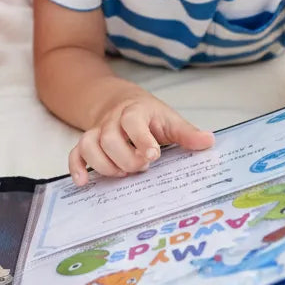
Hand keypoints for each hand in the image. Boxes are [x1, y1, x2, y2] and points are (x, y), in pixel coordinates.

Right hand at [69, 95, 214, 185]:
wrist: (120, 101)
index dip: (141, 139)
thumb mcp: (169, 119)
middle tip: (142, 167)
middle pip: (109, 138)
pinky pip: (75, 153)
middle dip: (126, 158)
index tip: (152, 155)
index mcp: (135, 111)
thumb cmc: (149, 116)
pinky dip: (77, 167)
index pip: (133, 121)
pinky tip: (84, 182)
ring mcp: (97, 131)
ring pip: (89, 145)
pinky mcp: (88, 143)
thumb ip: (186, 133)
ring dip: (105, 165)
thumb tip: (208, 141)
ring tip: (122, 174)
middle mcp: (112, 120)